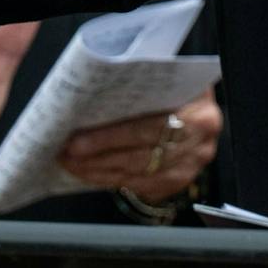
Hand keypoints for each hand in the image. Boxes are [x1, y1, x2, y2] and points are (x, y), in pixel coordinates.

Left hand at [58, 89, 221, 203]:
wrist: (201, 106)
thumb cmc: (179, 88)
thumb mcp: (172, 80)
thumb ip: (144, 90)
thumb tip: (93, 103)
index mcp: (199, 110)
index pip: (147, 128)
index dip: (108, 138)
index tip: (76, 142)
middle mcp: (200, 141)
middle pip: (140, 156)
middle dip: (98, 158)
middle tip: (67, 156)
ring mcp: (192, 165)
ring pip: (138, 175)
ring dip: (100, 173)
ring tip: (73, 165)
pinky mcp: (180, 181)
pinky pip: (141, 186)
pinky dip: (114, 181)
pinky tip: (94, 173)